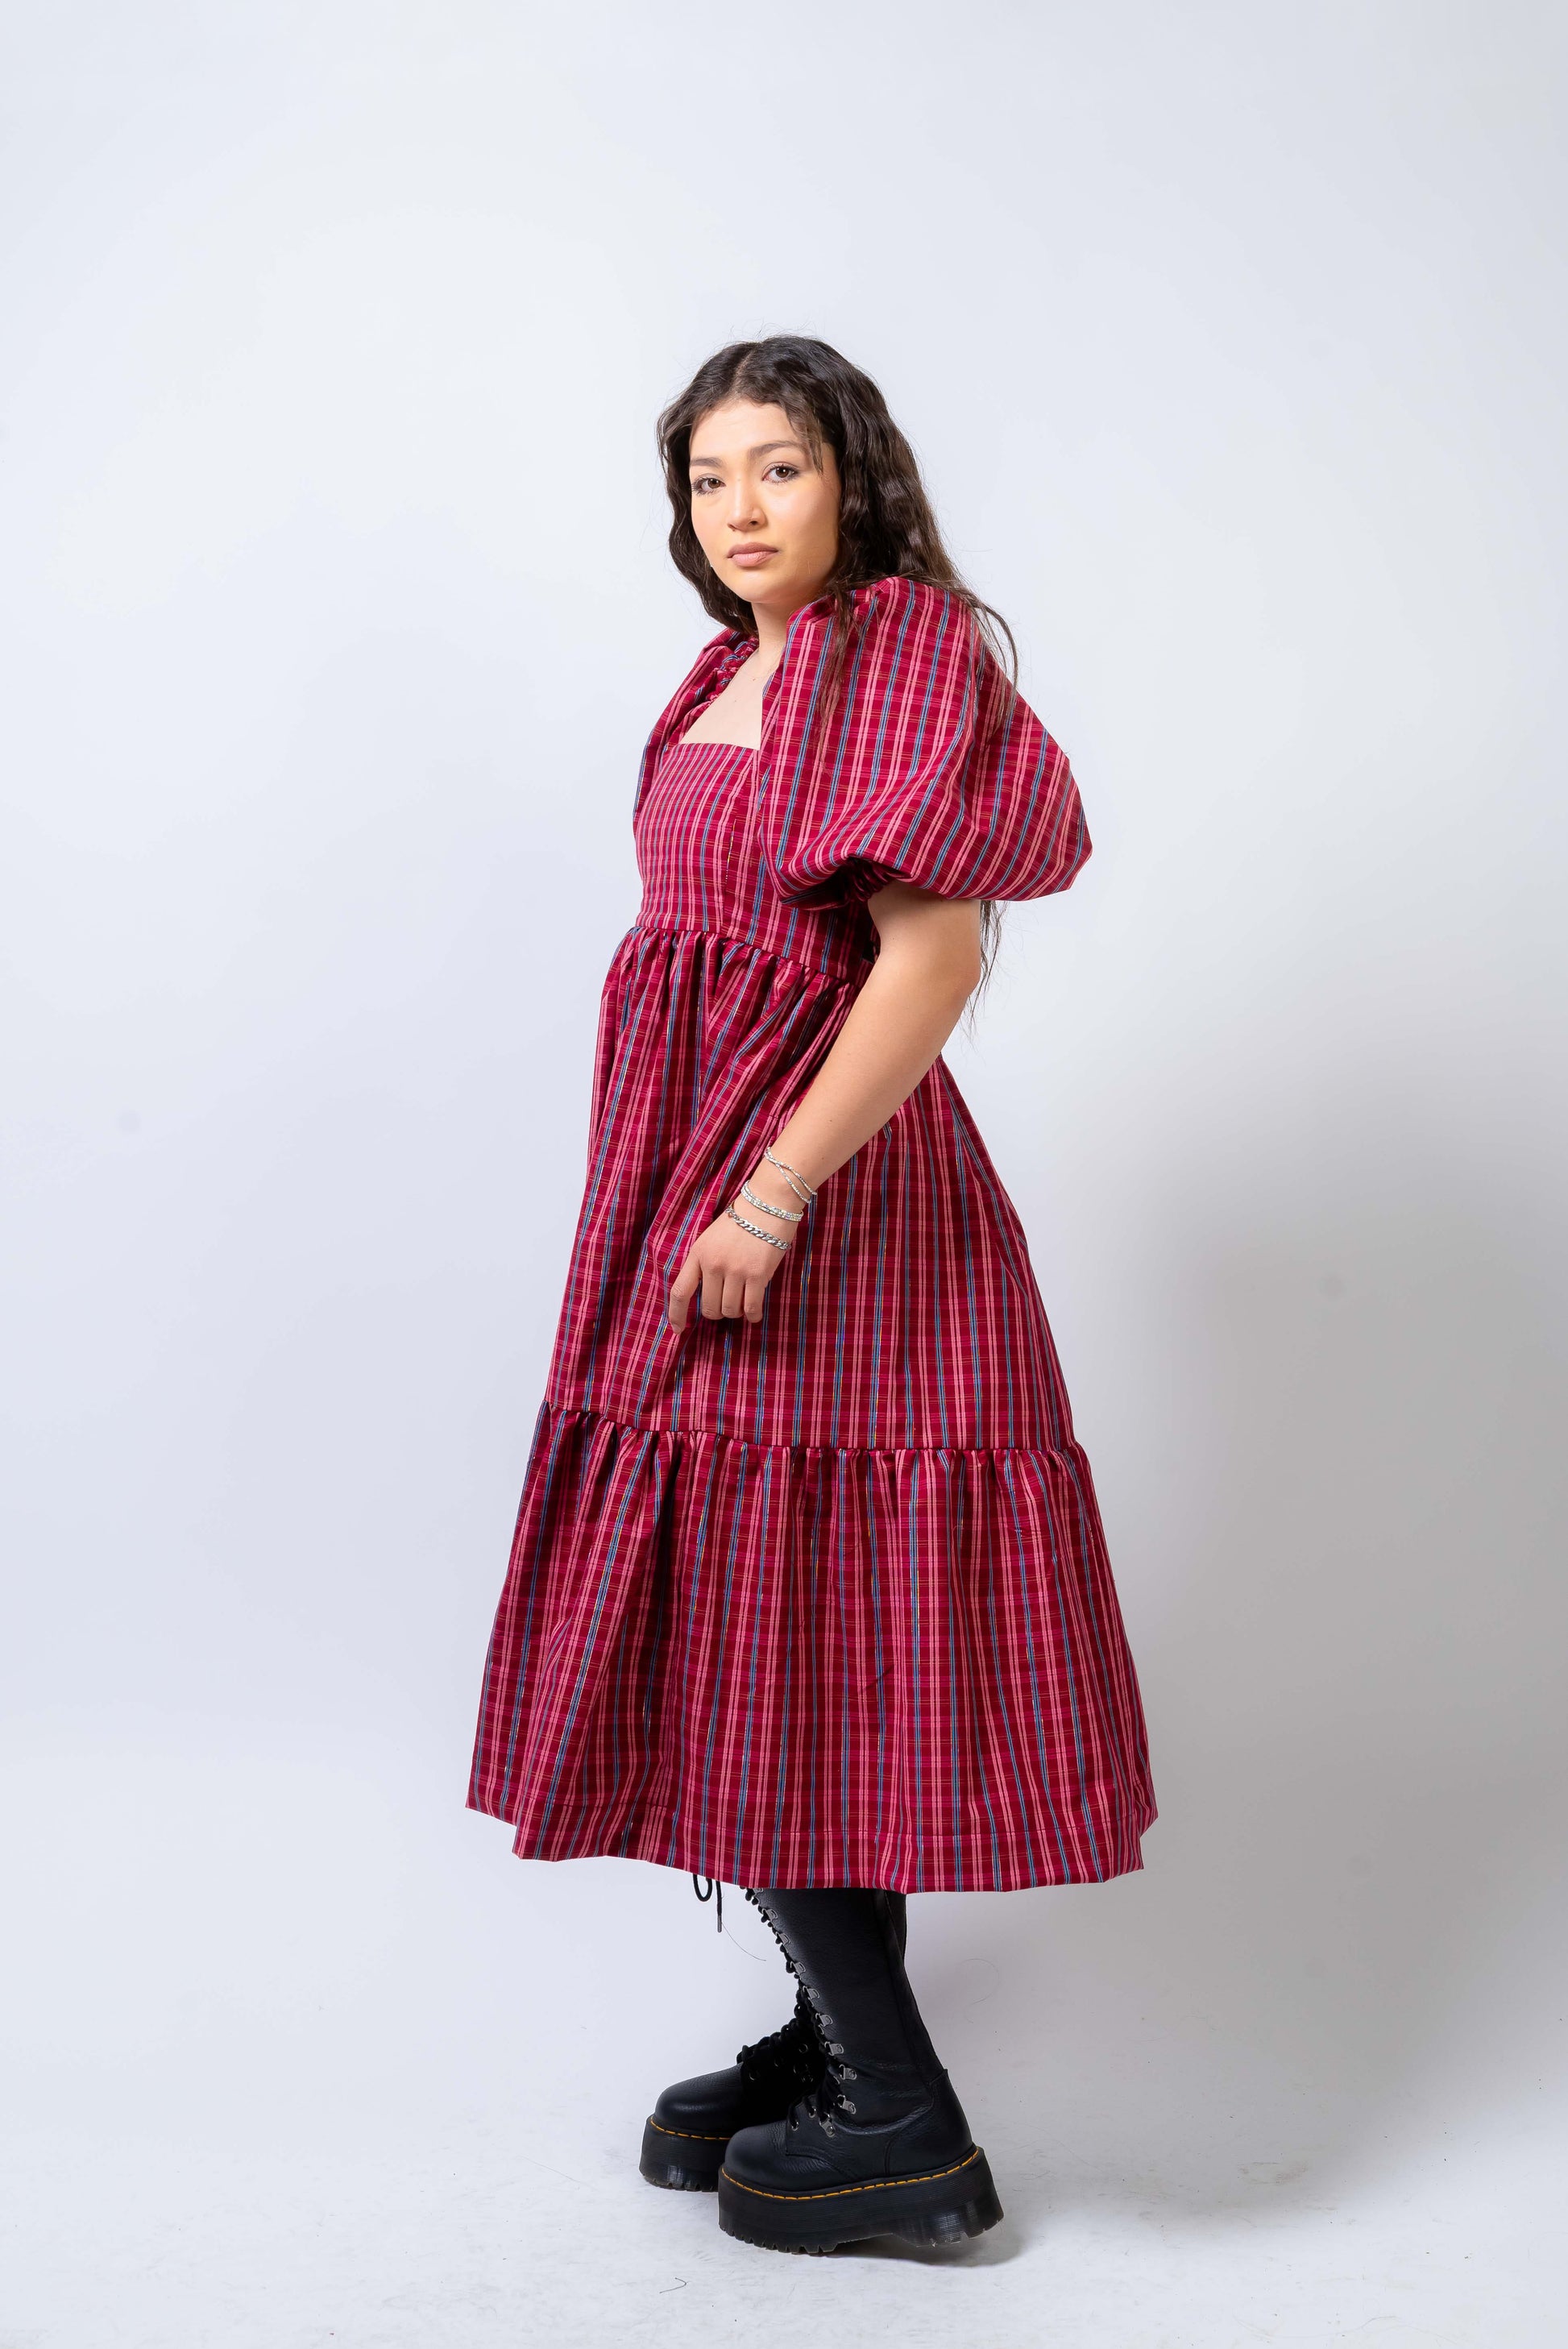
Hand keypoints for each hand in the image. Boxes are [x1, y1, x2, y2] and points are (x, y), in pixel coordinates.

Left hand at [667, 1162, 803, 1329]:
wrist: (768, 1204)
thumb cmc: (741, 1220)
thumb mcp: (711, 1238)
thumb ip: (705, 1264)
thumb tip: (705, 1295)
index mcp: (698, 1253)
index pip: (680, 1291)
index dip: (677, 1314)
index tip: (679, 1330)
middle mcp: (713, 1264)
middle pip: (709, 1308)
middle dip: (717, 1312)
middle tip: (727, 1304)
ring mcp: (735, 1270)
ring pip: (730, 1310)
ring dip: (736, 1312)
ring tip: (743, 1302)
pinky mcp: (757, 1275)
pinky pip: (751, 1308)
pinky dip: (753, 1315)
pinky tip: (754, 1314)